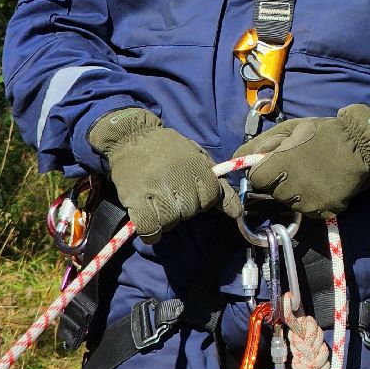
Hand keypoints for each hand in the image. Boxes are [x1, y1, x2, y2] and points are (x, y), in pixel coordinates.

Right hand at [88, 108, 240, 242]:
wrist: (132, 136)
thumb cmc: (169, 150)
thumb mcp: (199, 159)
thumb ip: (219, 186)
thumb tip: (237, 212)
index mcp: (198, 167)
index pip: (211, 199)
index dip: (201, 199)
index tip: (189, 190)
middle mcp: (180, 179)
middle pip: (191, 212)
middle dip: (182, 208)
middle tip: (169, 193)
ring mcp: (157, 189)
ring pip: (171, 222)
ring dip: (164, 219)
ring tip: (156, 203)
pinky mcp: (136, 199)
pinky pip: (150, 228)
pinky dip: (151, 232)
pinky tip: (148, 222)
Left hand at [234, 104, 369, 216]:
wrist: (362, 144)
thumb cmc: (323, 132)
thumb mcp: (289, 128)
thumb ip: (260, 143)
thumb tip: (235, 159)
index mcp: (280, 163)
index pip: (255, 179)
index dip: (263, 171)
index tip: (275, 164)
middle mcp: (291, 186)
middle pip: (271, 193)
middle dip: (279, 182)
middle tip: (297, 167)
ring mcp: (308, 201)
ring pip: (289, 203)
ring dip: (295, 192)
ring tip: (312, 175)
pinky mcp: (323, 210)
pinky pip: (307, 210)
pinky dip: (311, 200)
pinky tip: (322, 185)